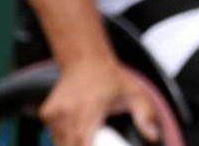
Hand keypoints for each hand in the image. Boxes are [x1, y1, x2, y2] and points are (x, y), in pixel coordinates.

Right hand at [38, 61, 162, 145]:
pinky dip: (65, 139)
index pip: (82, 141)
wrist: (86, 61)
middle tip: (97, 142)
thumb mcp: (136, 94)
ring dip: (74, 145)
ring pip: (60, 142)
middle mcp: (68, 111)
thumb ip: (145, 115)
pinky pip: (54, 135)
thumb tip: (152, 136)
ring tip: (90, 134)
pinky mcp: (47, 113)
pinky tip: (78, 130)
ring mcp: (54, 112)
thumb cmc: (110, 79)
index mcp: (89, 108)